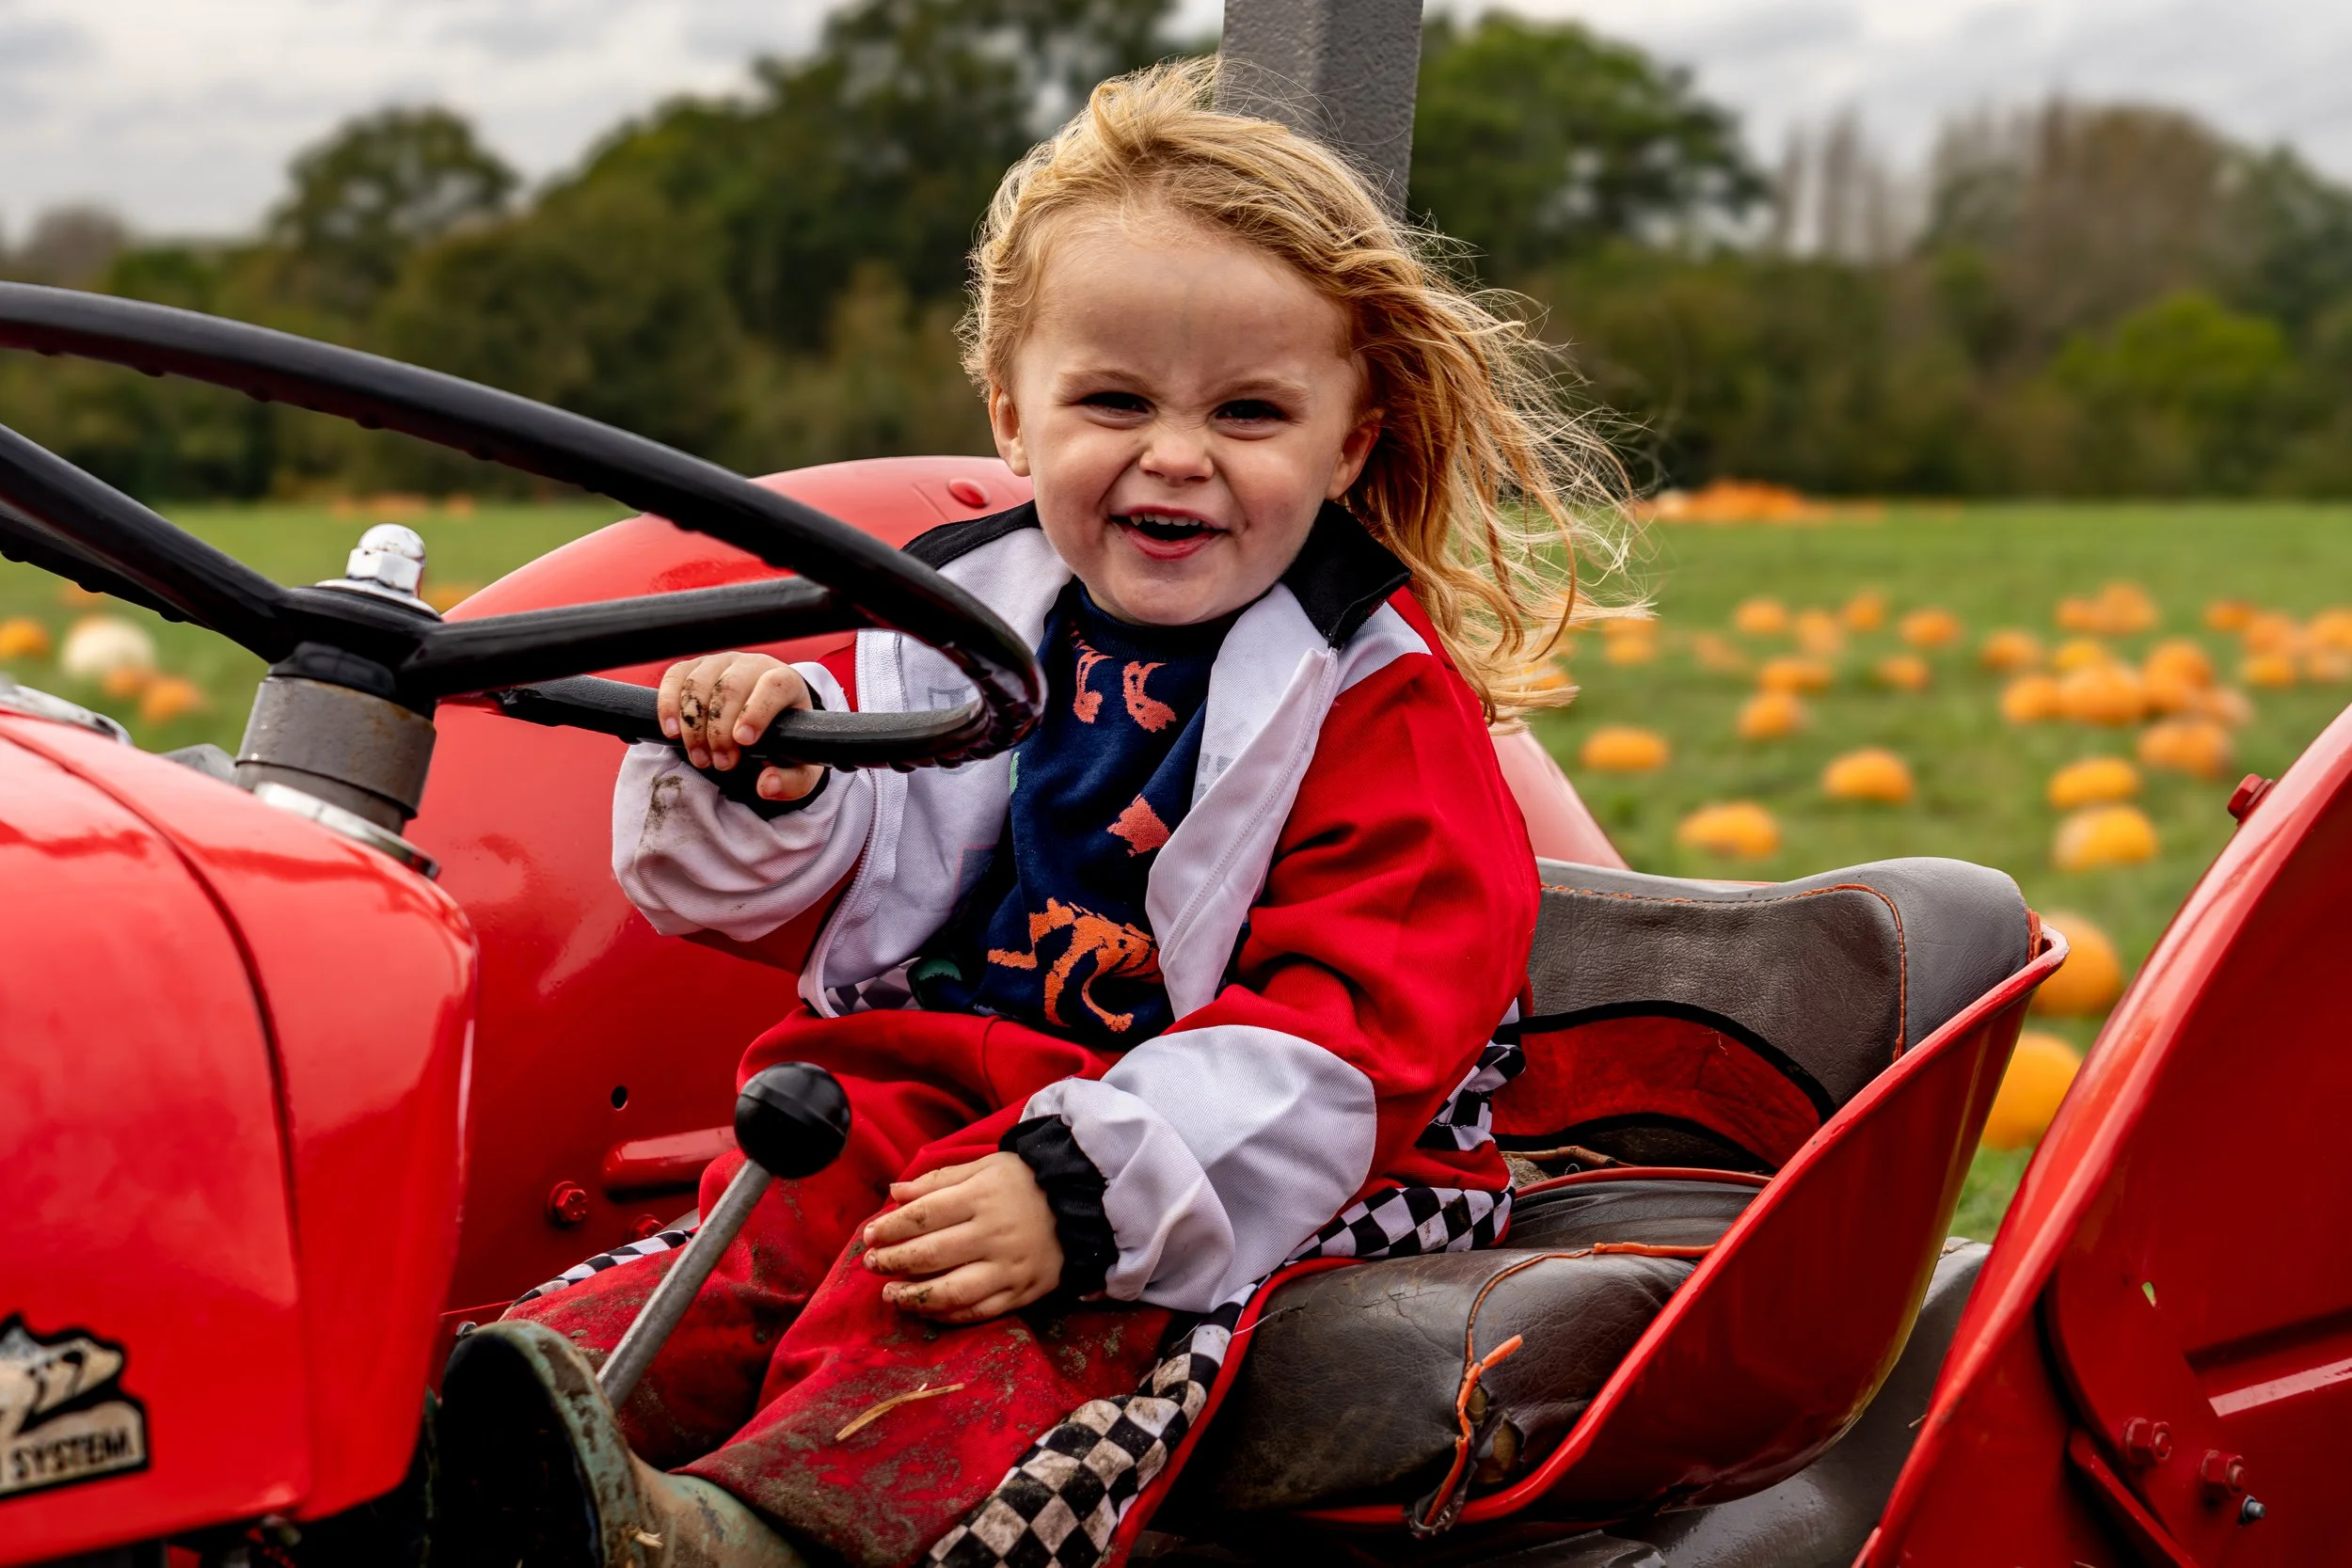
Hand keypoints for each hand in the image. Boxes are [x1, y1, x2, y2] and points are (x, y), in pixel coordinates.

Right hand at [655, 651, 822, 801]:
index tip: (744, 741)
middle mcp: (752, 666)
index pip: (774, 685)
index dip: (756, 711)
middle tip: (722, 764)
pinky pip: (675, 678)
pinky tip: (671, 734)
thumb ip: (791, 782)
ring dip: (693, 726)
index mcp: (786, 682)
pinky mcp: (693, 667)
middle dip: (720, 731)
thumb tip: (767, 785)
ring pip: (699, 684)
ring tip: (701, 758)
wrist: (766, 716)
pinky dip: (668, 706)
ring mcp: (720, 663)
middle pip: (729, 688)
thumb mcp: (799, 766)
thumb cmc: (784, 739)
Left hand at [861, 1153, 1064, 1322]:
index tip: (869, 1236)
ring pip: (952, 1292)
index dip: (890, 1229)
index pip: (923, 1216)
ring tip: (890, 1295)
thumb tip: (893, 1193)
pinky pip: (978, 1312)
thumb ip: (938, 1180)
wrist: (1084, 1203)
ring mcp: (1009, 1268)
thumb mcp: (985, 1166)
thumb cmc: (1026, 1181)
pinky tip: (925, 1309)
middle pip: (931, 1254)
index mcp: (982, 1197)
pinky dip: (947, 1314)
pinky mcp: (1022, 1292)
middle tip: (871, 1265)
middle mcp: (993, 1234)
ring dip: (913, 1297)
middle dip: (893, 1262)